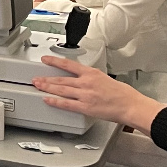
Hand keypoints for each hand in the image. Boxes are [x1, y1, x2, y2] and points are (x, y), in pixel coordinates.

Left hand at [32, 55, 161, 127]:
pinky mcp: (85, 107)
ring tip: (38, 86)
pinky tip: (47, 99)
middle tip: (36, 78)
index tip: (45, 59)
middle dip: (46, 78)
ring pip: (61, 90)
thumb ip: (92, 79)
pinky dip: (55, 101)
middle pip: (61, 79)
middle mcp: (86, 82)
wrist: (130, 105)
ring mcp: (85, 95)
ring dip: (47, 87)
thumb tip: (83, 80)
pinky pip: (66, 104)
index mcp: (92, 73)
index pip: (69, 64)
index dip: (55, 61)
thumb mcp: (106, 78)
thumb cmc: (123, 94)